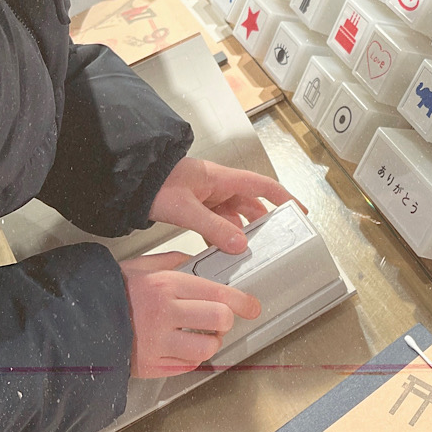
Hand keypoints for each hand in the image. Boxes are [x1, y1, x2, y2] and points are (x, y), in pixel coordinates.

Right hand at [119, 251, 261, 378]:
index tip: (253, 306)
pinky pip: (186, 367)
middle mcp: (165, 314)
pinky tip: (181, 347)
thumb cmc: (110, 291)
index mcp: (166, 286)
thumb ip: (173, 262)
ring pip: (206, 349)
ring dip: (210, 343)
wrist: (76, 321)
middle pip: (220, 321)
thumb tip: (197, 262)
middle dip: (226, 321)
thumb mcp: (141, 265)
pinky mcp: (150, 366)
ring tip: (202, 336)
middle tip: (220, 320)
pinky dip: (190, 359)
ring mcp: (157, 343)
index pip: (220, 294)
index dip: (243, 301)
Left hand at [149, 157, 306, 254]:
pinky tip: (218, 250)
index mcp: (223, 179)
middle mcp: (219, 186)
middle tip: (272, 241)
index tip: (300, 211)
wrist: (131, 179)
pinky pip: (216, 222)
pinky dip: (220, 236)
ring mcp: (208, 196)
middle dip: (262, 223)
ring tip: (244, 252)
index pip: (264, 186)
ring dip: (238, 232)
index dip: (285, 198)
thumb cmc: (156, 183)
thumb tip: (239, 243)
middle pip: (251, 204)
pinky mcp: (196, 206)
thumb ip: (213, 227)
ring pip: (233, 215)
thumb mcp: (186, 208)